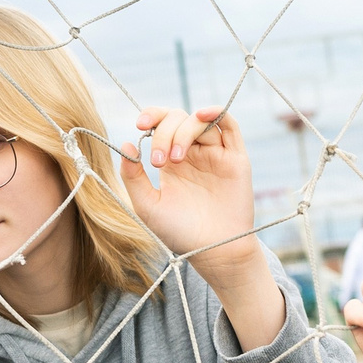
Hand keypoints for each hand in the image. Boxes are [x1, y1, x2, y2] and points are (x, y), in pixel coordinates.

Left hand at [119, 105, 285, 346]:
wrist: (213, 250)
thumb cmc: (180, 233)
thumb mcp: (147, 205)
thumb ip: (133, 176)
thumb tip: (127, 143)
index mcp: (172, 161)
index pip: (162, 124)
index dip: (152, 116)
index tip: (139, 126)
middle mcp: (194, 154)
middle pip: (179, 119)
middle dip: (164, 132)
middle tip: (159, 162)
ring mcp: (216, 154)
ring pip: (201, 120)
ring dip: (183, 131)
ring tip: (176, 158)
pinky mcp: (235, 158)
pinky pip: (229, 125)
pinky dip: (216, 112)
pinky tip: (203, 114)